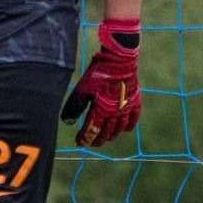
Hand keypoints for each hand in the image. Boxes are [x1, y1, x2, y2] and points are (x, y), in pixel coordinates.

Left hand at [60, 19, 140, 146]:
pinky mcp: (135, 101)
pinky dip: (128, 126)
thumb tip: (67, 120)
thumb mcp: (82, 89)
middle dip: (97, 139)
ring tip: (105, 137)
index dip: (85, 138)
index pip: (92, 130)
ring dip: (111, 135)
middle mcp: (115, 112)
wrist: (118, 60)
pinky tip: (124, 128)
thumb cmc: (98, 73)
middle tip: (91, 142)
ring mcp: (126, 108)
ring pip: (119, 128)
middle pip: (106, 133)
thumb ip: (75, 106)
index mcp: (101, 110)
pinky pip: (134, 119)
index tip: (79, 143)